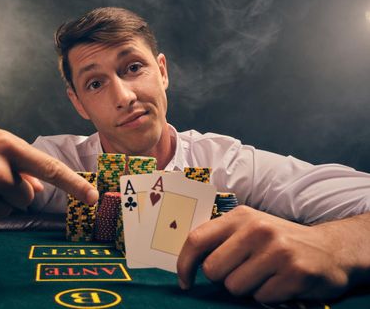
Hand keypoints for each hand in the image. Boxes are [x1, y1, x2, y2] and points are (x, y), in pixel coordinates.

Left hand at [177, 205, 349, 302]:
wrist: (330, 249)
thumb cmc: (278, 241)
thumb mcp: (249, 228)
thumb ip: (220, 238)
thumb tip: (188, 261)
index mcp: (240, 216)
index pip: (197, 239)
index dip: (184, 264)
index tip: (185, 281)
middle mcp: (257, 229)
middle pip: (213, 269)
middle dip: (222, 278)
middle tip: (241, 273)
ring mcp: (277, 251)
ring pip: (235, 287)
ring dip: (246, 289)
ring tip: (264, 276)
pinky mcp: (295, 273)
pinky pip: (261, 298)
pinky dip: (267, 296)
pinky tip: (280, 283)